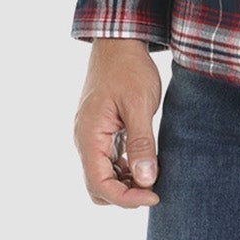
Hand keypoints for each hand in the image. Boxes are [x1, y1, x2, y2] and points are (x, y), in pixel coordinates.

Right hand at [74, 38, 163, 207]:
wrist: (119, 41)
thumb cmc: (129, 68)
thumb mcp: (140, 104)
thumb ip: (141, 143)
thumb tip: (146, 181)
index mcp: (89, 136)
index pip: (100, 185)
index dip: (126, 198)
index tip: (154, 194)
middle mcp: (84, 140)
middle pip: (98, 186)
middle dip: (124, 195)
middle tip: (154, 188)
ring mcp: (91, 135)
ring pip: (103, 175)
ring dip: (125, 183)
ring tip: (152, 174)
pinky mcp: (100, 130)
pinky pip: (108, 160)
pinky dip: (124, 168)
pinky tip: (145, 162)